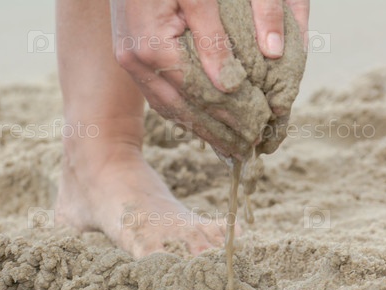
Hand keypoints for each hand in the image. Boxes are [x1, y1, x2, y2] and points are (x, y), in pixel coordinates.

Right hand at [111, 0, 308, 149]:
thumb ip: (215, 40)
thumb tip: (232, 87)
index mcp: (152, 48)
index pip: (200, 96)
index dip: (230, 117)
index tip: (255, 135)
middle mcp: (135, 60)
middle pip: (182, 109)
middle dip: (215, 132)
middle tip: (244, 153)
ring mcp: (129, 59)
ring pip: (167, 105)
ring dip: (198, 126)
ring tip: (226, 146)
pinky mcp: (130, 52)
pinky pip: (158, 92)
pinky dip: (182, 109)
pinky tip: (200, 119)